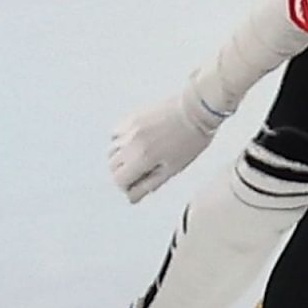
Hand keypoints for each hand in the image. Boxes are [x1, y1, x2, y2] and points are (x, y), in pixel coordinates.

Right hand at [108, 86, 228, 201]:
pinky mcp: (131, 117)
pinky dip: (121, 141)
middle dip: (124, 173)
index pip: (119, 180)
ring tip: (141, 156)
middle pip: (113, 166)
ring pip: (111, 150)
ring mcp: (129, 128)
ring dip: (121, 158)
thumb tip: (132, 197)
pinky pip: (116, 134)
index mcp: (143, 157)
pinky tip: (137, 142)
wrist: (196, 109)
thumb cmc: (192, 140)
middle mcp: (131, 143)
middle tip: (141, 172)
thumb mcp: (174, 168)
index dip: (127, 186)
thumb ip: (150, 183)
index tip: (137, 186)